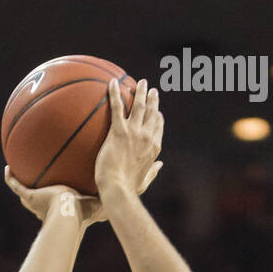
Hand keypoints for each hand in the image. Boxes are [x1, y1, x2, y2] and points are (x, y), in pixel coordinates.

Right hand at [5, 167, 104, 226]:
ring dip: (19, 181)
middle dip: (37, 187)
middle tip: (37, 176)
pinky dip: (10, 178)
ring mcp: (35, 201)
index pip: (58, 198)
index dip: (59, 193)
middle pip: (39, 195)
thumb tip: (138, 181)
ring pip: (24, 191)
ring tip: (15, 168)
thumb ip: (113, 189)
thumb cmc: (83, 214)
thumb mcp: (100, 201)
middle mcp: (46, 206)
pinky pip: (15, 185)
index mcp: (61, 207)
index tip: (61, 185)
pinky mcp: (28, 197)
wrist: (68, 216)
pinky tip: (7, 167)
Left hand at [95, 77, 163, 201]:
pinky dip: (115, 93)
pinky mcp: (119, 131)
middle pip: (152, 113)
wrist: (117, 189)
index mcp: (154, 148)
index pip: (158, 127)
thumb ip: (153, 172)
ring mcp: (134, 132)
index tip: (157, 110)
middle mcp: (147, 136)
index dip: (158, 116)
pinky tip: (112, 82)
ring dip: (141, 92)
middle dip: (153, 99)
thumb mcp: (144, 181)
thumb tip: (160, 165)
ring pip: (139, 106)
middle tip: (152, 89)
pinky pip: (117, 107)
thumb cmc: (128, 189)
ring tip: (141, 82)